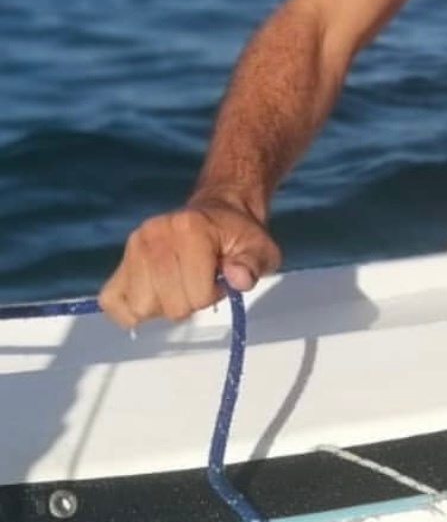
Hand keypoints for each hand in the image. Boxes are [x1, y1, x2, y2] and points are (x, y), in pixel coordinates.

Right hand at [98, 197, 280, 327]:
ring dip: (163, 306)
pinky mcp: (119, 262)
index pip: (196, 294)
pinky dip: (132, 309)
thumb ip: (254, 264)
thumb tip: (239, 278)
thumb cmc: (238, 236)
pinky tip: (155, 294)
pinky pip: (112, 302)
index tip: (218, 277)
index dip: (212, 294)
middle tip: (198, 281)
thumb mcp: (260, 247)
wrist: (218, 213)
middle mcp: (154, 234)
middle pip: (168, 305)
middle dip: (189, 302)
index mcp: (189, 228)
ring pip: (140, 308)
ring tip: (179, 284)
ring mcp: (133, 247)